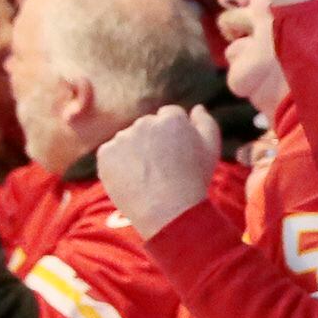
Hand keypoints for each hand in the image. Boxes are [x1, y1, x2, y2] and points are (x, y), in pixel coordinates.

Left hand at [97, 105, 221, 238]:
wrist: (168, 211)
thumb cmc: (194, 181)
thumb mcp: (212, 150)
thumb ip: (206, 122)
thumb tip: (196, 107)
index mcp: (172, 119)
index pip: (170, 115)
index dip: (175, 134)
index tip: (177, 153)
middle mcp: (145, 122)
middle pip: (147, 125)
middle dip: (153, 139)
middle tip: (162, 165)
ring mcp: (122, 137)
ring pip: (128, 139)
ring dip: (135, 150)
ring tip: (147, 175)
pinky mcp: (105, 153)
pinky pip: (111, 153)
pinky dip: (119, 163)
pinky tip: (133, 178)